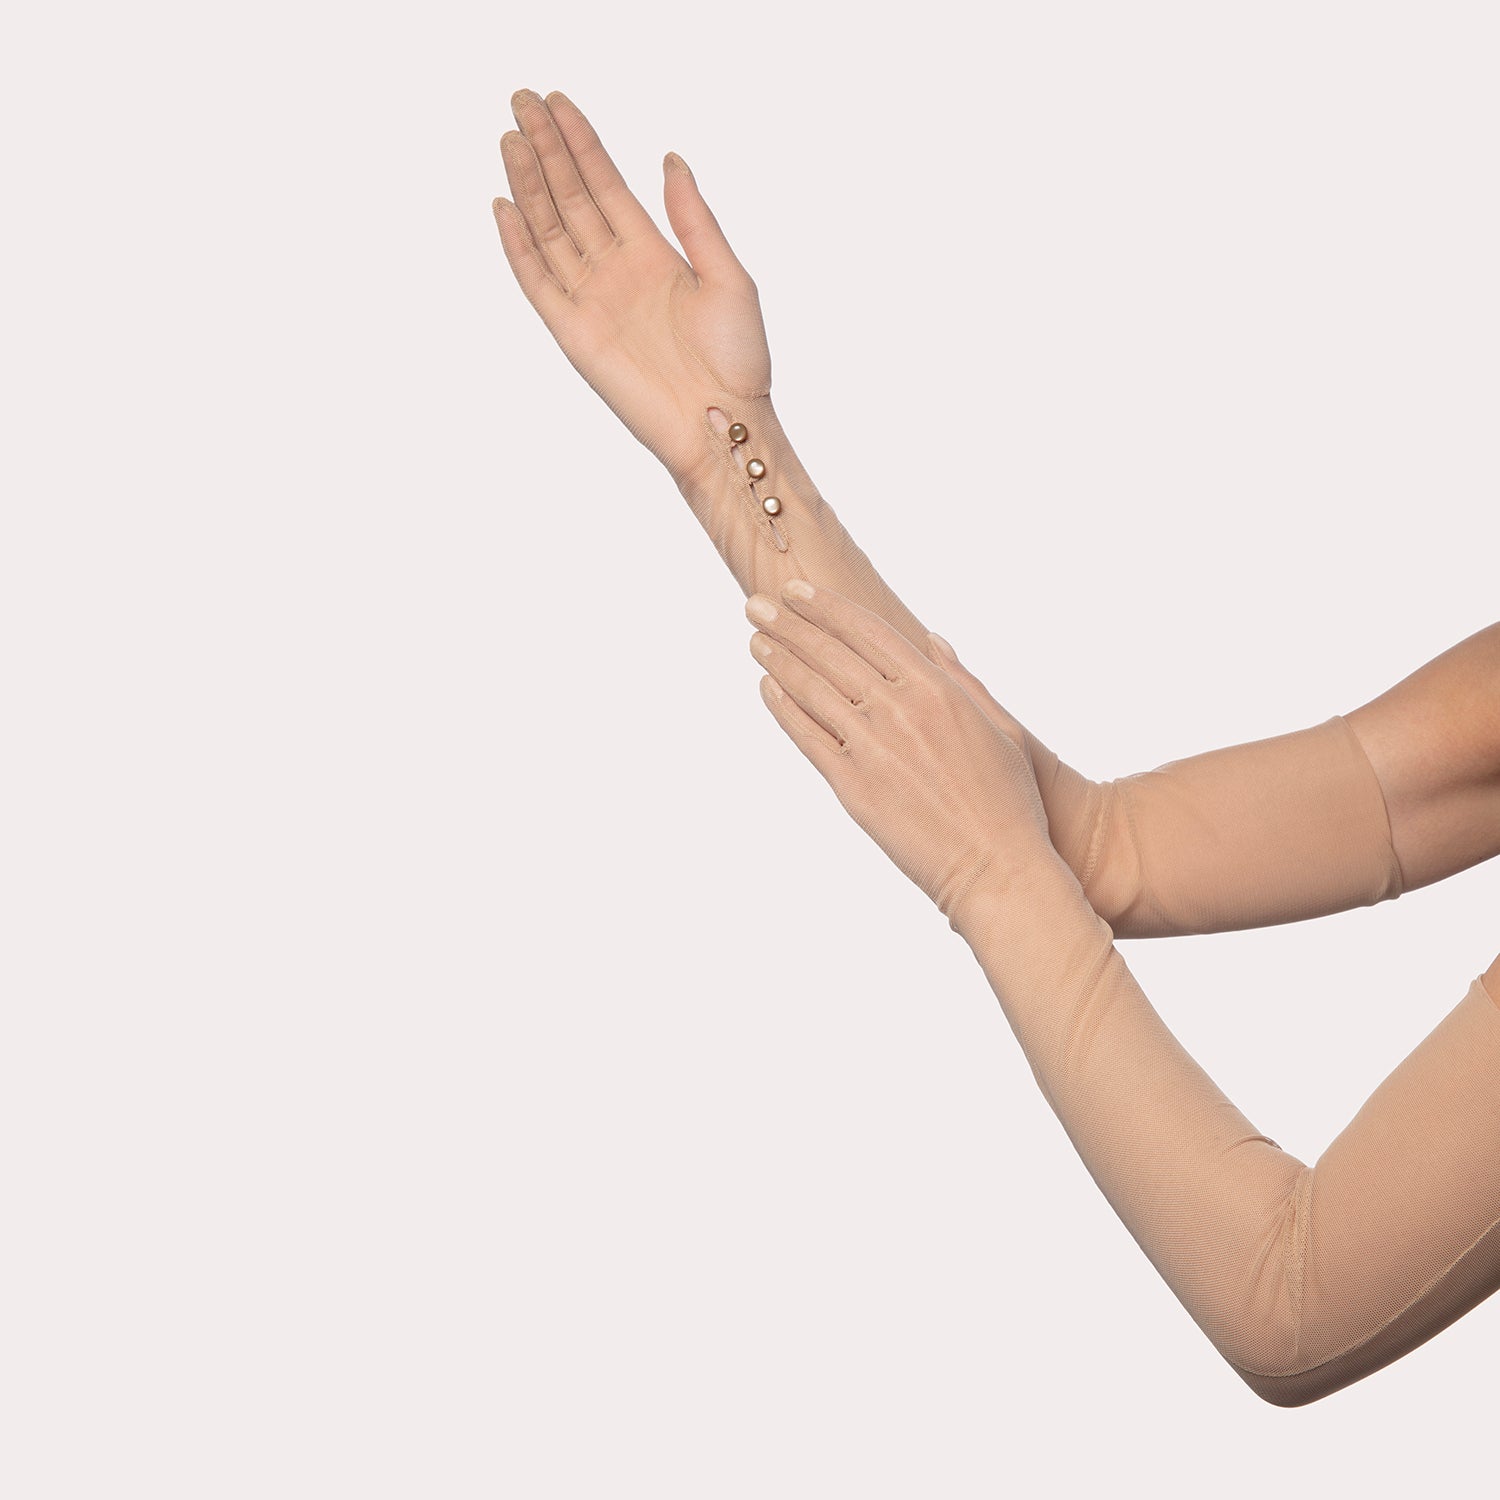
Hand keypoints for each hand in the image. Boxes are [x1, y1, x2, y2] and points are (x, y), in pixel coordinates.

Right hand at [494, 89, 771, 489]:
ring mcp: (592, 300)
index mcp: (654, 253)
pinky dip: (518, 245)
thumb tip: (670, 159)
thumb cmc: (738, 360)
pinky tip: (503, 205)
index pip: (606, 184)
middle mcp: (617, 271)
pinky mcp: (574, 333)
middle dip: (546, 149)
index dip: (581, 143)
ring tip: (510, 137)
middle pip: (571, 197)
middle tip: (521, 99)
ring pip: (550, 229)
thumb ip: (694, 219)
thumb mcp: (729, 277)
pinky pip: (537, 281)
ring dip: (528, 184)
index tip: (557, 101)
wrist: (724, 423)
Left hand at [746, 580, 1057, 929]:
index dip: (827, 608)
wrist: (996, 867)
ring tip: (756, 640)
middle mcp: (900, 710)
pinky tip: (767, 688)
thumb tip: (933, 640)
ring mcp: (872, 748)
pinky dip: (783, 708)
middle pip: (831, 654)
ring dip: (779, 660)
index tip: (796, 592)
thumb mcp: (999, 728)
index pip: (868, 632)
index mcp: (937, 689)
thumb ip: (962, 679)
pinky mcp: (852, 787)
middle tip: (756, 605)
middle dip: (789, 624)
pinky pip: (808, 737)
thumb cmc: (1008, 800)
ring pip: (812, 690)